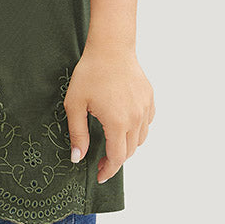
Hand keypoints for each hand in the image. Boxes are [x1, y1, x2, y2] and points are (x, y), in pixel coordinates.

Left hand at [64, 43, 154, 183]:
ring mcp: (145, 108)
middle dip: (116, 160)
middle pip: (130, 151)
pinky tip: (126, 124)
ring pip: (141, 138)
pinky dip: (138, 129)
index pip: (117, 158)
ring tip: (113, 142)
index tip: (100, 176)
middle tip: (102, 160)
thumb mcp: (75, 104)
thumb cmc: (90, 73)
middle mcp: (136, 118)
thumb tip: (78, 158)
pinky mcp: (149, 98)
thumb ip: (77, 134)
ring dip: (128, 145)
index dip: (109, 171)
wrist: (110, 47)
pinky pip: (147, 122)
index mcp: (117, 122)